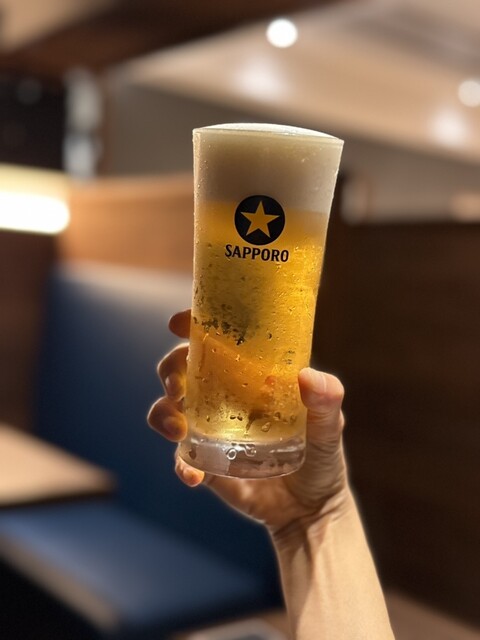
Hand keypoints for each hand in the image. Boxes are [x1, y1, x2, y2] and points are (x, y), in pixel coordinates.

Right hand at [148, 310, 351, 540]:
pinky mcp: (207, 463)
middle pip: (181, 369)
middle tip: (176, 386)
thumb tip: (309, 376)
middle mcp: (224, 395)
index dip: (192, 326)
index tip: (178, 323)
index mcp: (249, 375)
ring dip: (163, 414)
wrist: (312, 508)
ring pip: (169, 409)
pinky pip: (183, 458)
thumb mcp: (329, 426)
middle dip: (169, 370)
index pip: (216, 340)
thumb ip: (326, 402)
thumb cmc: (322, 455)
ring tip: (177, 430)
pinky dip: (182, 465)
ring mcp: (211, 429)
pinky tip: (193, 475)